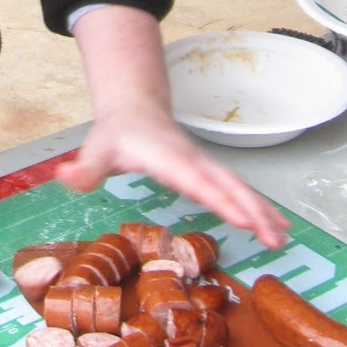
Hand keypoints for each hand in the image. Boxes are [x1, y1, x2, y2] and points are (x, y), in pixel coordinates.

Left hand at [55, 97, 289, 249]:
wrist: (133, 109)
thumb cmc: (115, 134)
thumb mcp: (95, 150)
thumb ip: (84, 169)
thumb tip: (64, 178)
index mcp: (167, 158)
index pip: (196, 180)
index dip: (218, 198)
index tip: (241, 218)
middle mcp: (192, 161)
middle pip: (227, 185)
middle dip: (252, 210)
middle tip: (274, 238)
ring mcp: (204, 164)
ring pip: (238, 187)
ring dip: (262, 211)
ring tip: (282, 238)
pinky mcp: (209, 171)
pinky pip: (237, 189)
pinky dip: (258, 207)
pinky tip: (274, 227)